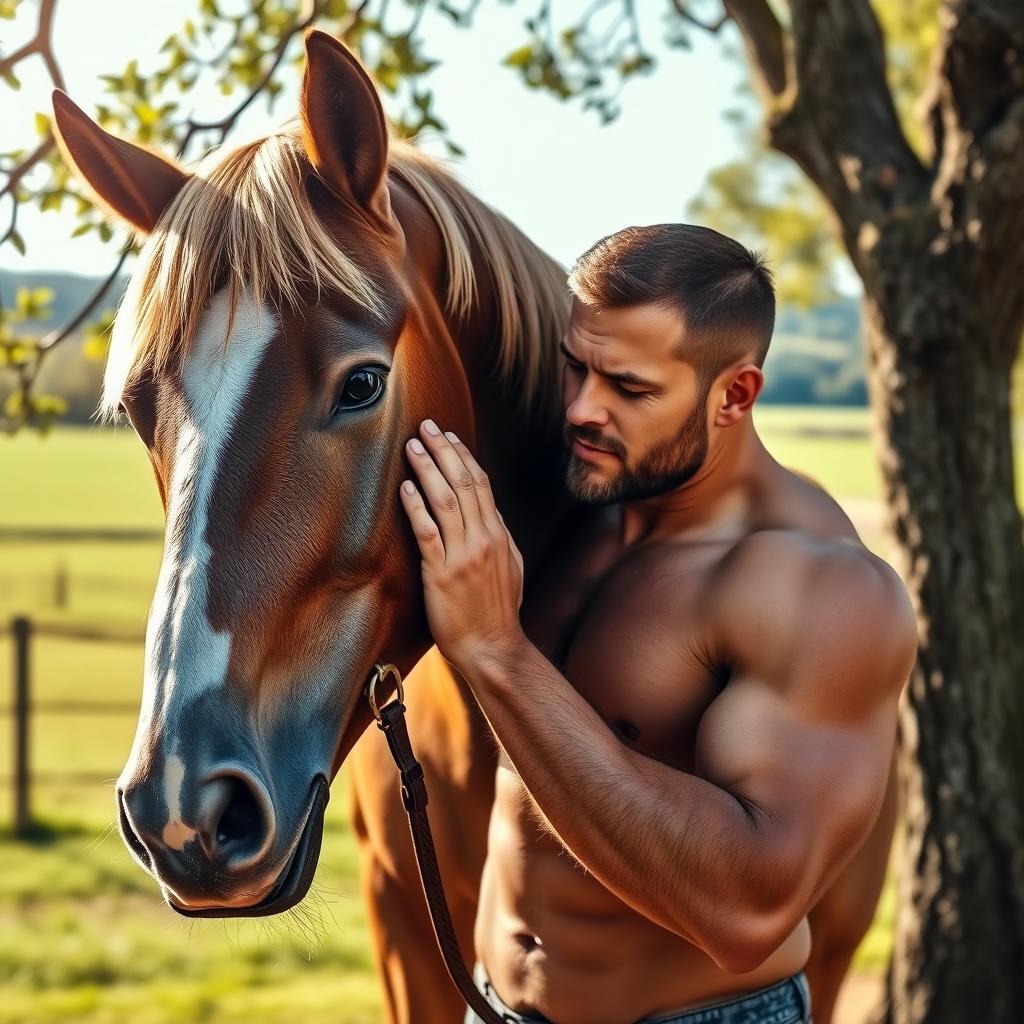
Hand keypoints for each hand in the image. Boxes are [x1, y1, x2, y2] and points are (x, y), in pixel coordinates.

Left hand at [399, 419, 525, 673]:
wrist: (493, 647)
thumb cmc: (499, 611)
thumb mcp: (510, 567)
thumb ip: (498, 537)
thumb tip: (487, 512)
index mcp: (499, 534)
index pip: (481, 484)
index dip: (463, 456)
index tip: (448, 436)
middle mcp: (483, 539)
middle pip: (464, 483)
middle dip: (444, 451)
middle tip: (426, 426)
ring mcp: (463, 555)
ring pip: (446, 501)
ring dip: (428, 469)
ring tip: (412, 446)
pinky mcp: (443, 573)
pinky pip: (428, 533)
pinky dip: (417, 506)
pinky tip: (406, 488)